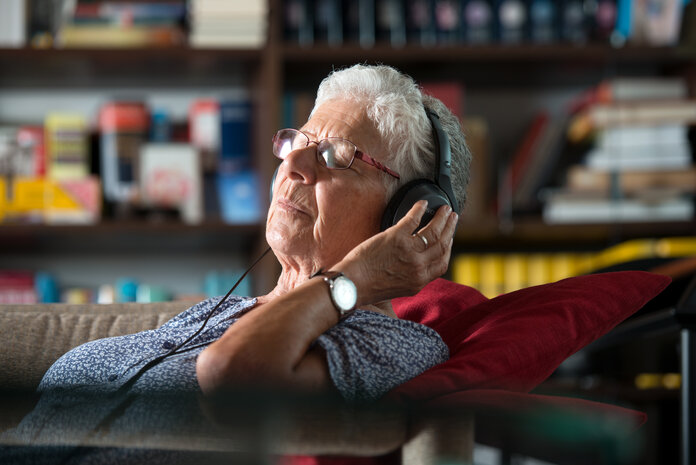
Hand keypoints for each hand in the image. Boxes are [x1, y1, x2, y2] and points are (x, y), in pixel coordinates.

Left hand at [335, 201, 457, 305]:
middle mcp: (418, 266)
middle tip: (452, 218)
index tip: (449, 238)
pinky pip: (414, 219)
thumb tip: (418, 266)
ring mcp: (409, 251)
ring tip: (445, 209)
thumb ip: (412, 277)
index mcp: (419, 280)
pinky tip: (422, 204)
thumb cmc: (369, 287)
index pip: (443, 262)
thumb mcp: (399, 288)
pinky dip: (420, 209)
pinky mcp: (396, 237)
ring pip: (433, 231)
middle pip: (442, 244)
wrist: (352, 284)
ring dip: (441, 218)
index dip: (448, 247)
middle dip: (450, 228)